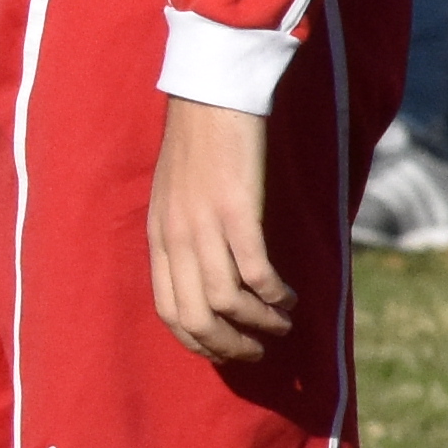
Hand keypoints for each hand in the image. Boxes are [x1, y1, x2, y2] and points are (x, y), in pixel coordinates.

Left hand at [147, 93, 294, 360]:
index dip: (198, 341)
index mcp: (159, 238)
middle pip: (196, 318)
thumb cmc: (200, 146)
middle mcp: (176, 238)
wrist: (212, 96)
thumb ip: (184, 236)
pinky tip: (289, 297)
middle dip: (230, 345)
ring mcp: (204, 226)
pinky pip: (255, 272)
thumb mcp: (176, 198)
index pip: (168, 311)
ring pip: (226, 302)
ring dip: (259, 323)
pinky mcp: (237, 211)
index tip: (226, 351)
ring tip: (283, 324)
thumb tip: (205, 276)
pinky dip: (274, 295)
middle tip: (259, 351)